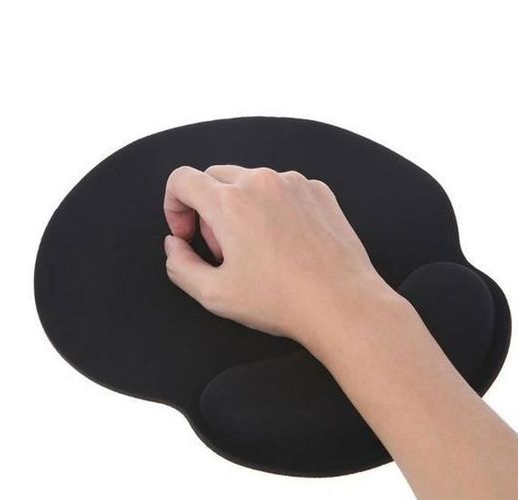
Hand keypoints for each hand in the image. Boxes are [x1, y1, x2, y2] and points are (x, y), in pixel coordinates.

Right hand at [163, 165, 396, 342]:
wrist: (342, 303)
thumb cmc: (280, 300)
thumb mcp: (214, 294)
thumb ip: (180, 265)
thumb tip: (175, 244)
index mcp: (230, 202)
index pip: (182, 179)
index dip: (174, 206)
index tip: (188, 235)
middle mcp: (261, 181)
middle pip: (215, 178)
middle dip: (208, 210)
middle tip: (224, 249)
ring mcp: (294, 183)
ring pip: (250, 182)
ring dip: (242, 208)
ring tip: (258, 249)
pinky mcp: (319, 191)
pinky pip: (283, 188)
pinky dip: (273, 207)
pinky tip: (286, 242)